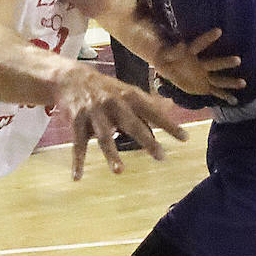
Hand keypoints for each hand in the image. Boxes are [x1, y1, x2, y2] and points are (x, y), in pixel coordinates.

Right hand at [60, 67, 188, 180]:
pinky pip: (78, 144)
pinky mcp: (77, 121)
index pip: (153, 111)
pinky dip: (77, 161)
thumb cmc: (106, 89)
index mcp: (129, 96)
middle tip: (160, 156)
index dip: (168, 124)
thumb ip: (148, 102)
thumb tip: (172, 106)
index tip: (184, 138)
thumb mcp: (127, 91)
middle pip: (132, 124)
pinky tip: (77, 177)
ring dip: (111, 154)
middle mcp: (113, 104)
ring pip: (104, 136)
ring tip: (119, 172)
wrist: (72, 78)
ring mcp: (94, 113)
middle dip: (146, 140)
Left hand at [153, 27, 244, 104]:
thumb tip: (181, 44)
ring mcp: (204, 76)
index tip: (219, 31)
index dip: (208, 38)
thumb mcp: (164, 55)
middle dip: (226, 63)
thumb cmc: (164, 59)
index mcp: (191, 54)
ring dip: (230, 82)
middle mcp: (201, 64)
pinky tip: (235, 100)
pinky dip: (224, 96)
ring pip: (219, 80)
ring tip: (244, 83)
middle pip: (214, 64)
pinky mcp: (204, 86)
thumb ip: (172, 51)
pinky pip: (215, 92)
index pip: (199, 44)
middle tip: (239, 60)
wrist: (168, 68)